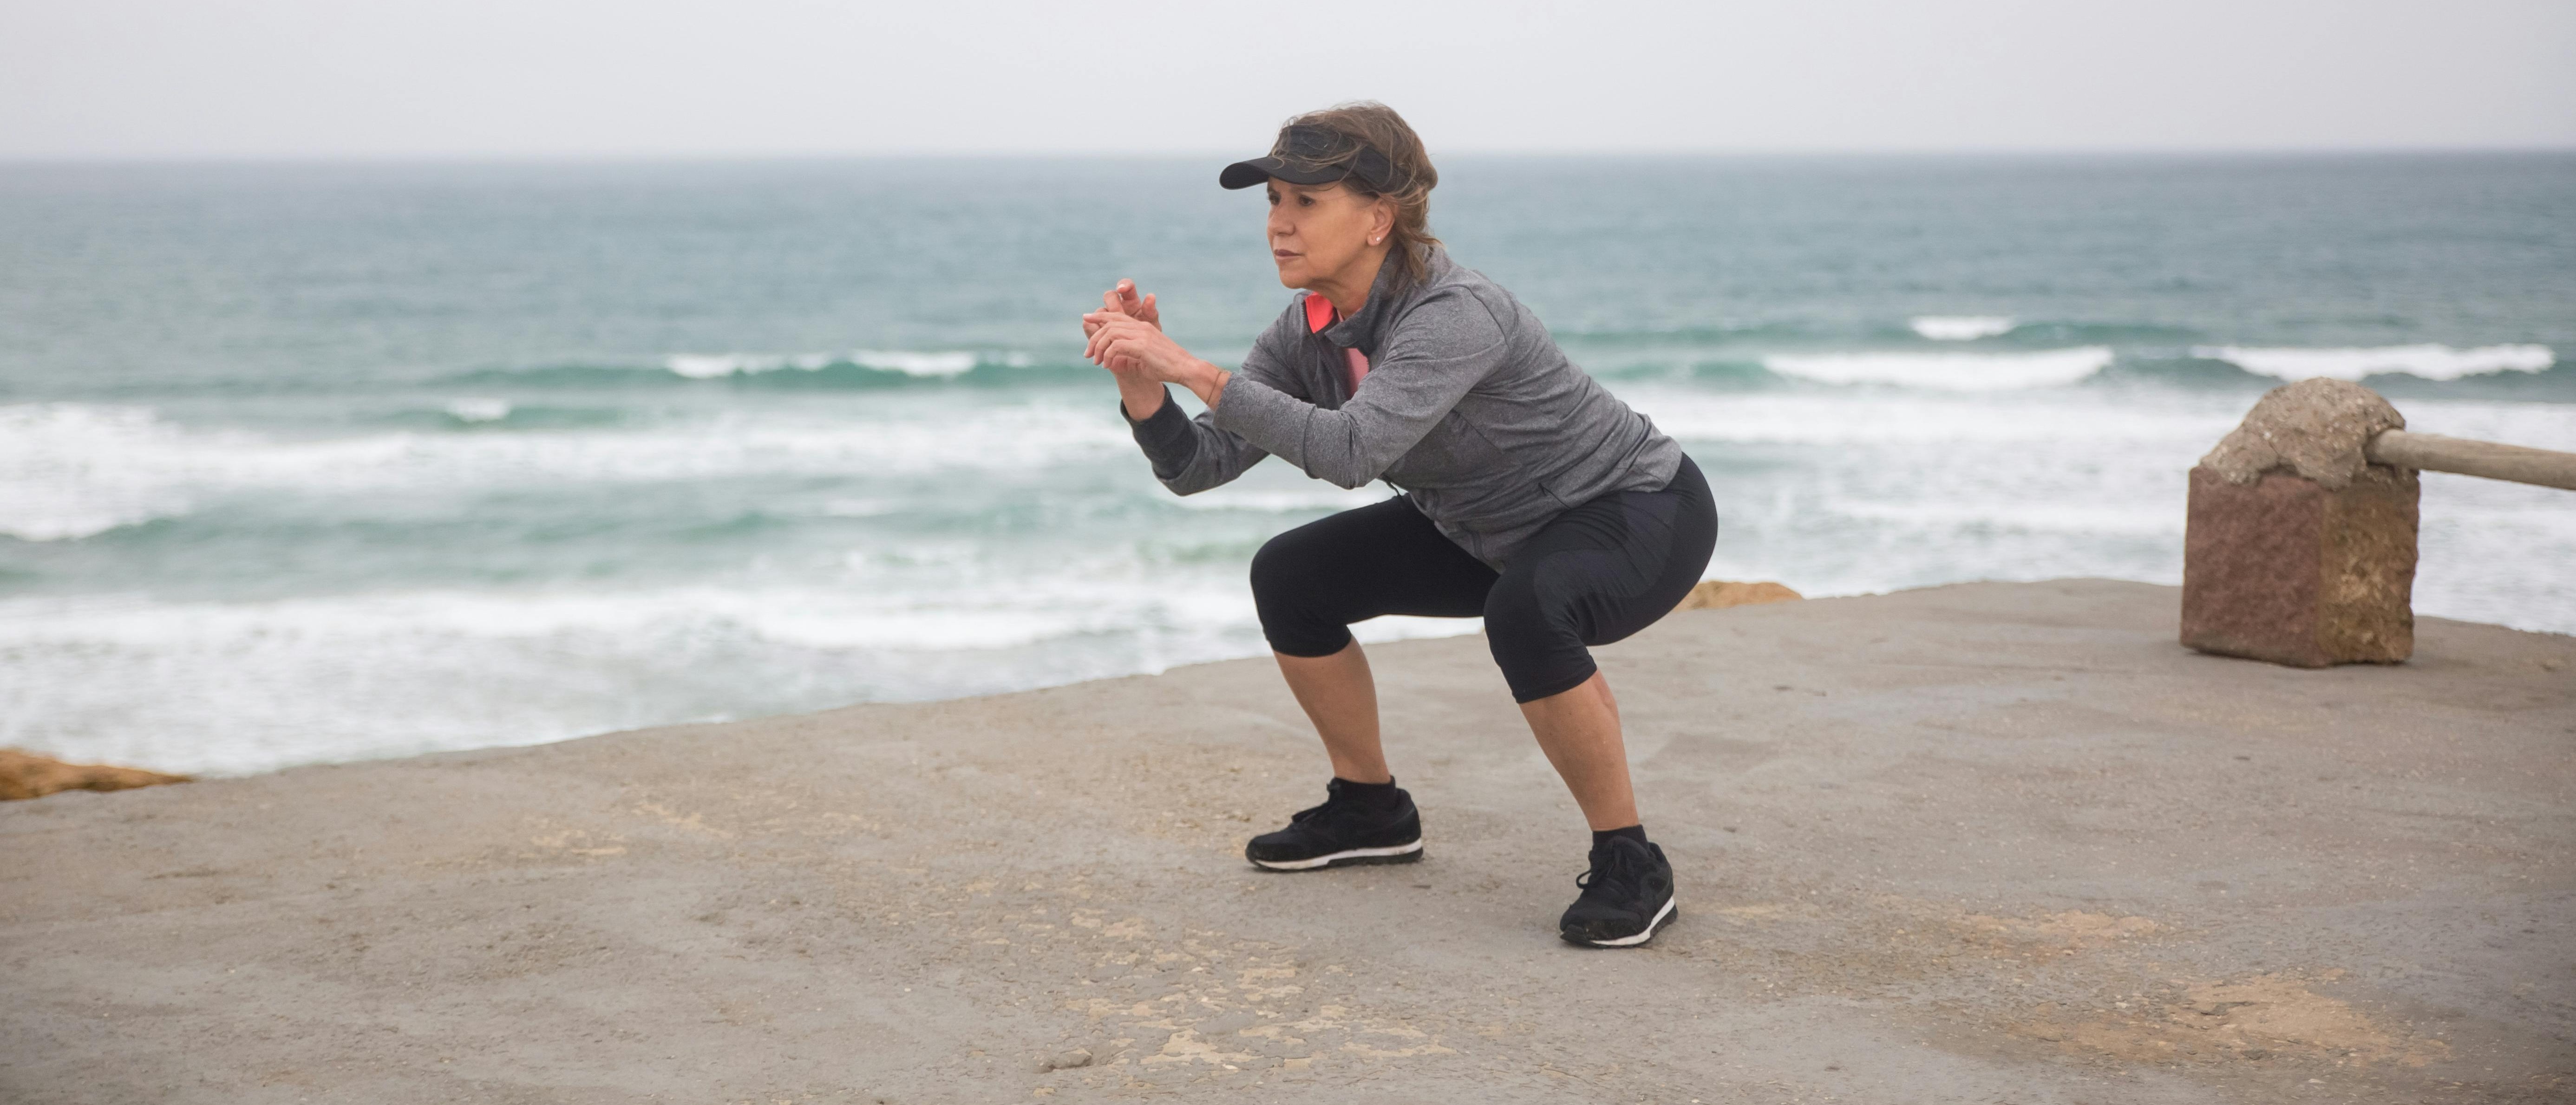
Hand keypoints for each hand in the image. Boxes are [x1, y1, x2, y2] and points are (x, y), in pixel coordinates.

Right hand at [1083, 279, 1158, 338]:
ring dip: (1102, 320)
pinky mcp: (1096, 331)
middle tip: (1116, 312)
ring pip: (1099, 311)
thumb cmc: (1148, 342)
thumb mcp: (1153, 327)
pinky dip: (1092, 330)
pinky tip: (1101, 338)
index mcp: (1132, 302)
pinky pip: (1088, 325)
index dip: (1123, 285)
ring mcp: (1105, 319)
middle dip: (1112, 304)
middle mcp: (1117, 307)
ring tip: (1111, 332)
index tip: (1122, 289)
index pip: (1127, 287)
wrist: (1138, 363)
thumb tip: (1150, 295)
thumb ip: (1151, 312)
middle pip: (1109, 296)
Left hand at [1084, 310, 1227, 408]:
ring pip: (1110, 334)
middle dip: (1094, 337)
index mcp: (1142, 326)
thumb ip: (1130, 352)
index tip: (1085, 318)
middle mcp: (1141, 326)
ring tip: (1096, 362)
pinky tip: (1108, 366)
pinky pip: (1116, 346)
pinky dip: (1108, 356)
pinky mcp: (1142, 346)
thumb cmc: (1166, 366)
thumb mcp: (1145, 356)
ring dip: (1099, 348)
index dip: (1099, 316)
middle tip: (1087, 354)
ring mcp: (1142, 334)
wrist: (1185, 369)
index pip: (1116, 316)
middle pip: (1109, 323)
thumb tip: (1111, 359)